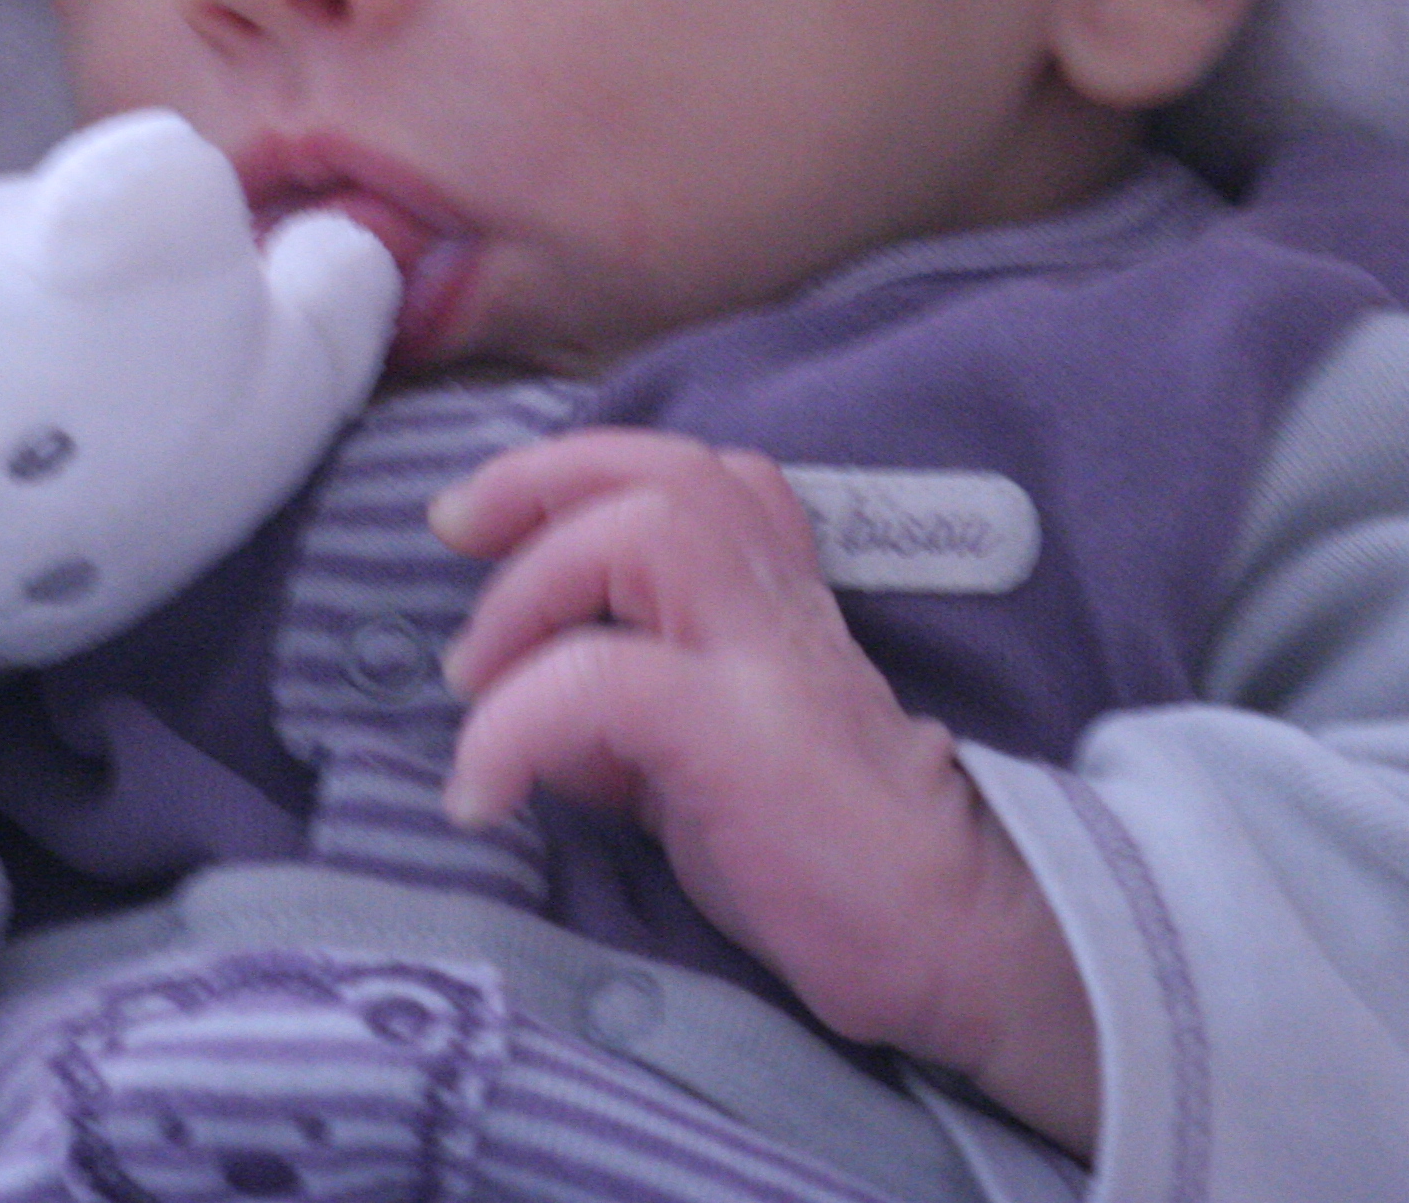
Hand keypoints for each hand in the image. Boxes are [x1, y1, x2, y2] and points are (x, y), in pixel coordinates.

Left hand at [430, 431, 1098, 1153]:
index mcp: (778, 598)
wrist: (953, 939)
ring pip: (645, 530)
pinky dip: (511, 725)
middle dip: (535, 485)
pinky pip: (600, 680)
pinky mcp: (743, 735)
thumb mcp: (708, 756)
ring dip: (528, 592)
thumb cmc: (827, 858)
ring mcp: (766, 660)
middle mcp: (778, 604)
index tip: (485, 524)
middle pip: (664, 469)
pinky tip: (484, 792)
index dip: (577, 471)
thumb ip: (633, 706)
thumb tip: (529, 706)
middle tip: (455, 544)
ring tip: (477, 686)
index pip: (696, 473)